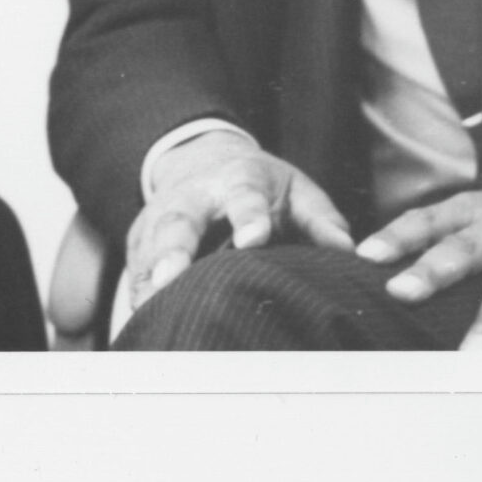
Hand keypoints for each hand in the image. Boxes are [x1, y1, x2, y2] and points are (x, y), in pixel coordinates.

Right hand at [124, 133, 352, 314]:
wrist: (202, 161)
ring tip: (150, 310)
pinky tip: (141, 320)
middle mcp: (192, 196)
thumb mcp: (295, 190)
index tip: (255, 239)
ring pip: (149, 245)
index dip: (248, 216)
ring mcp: (159, 216)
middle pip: (179, 220)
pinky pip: (135, 268)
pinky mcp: (140, 239)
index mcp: (237, 179)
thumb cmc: (261, 188)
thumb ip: (320, 218)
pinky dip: (137, 294)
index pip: (243, 195)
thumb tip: (347, 250)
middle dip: (174, 248)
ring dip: (148, 278)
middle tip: (170, 278)